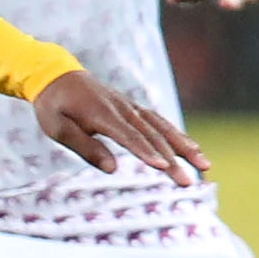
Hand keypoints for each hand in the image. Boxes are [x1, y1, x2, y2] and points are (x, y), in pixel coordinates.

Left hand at [33, 71, 208, 185]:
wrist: (56, 75)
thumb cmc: (53, 106)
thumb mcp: (57, 128)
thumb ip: (84, 147)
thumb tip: (112, 169)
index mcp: (102, 113)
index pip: (129, 136)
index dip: (147, 152)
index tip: (164, 167)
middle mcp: (122, 108)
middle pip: (152, 136)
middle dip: (173, 160)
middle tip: (189, 182)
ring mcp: (130, 106)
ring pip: (162, 127)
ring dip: (184, 146)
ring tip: (205, 164)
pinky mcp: (133, 108)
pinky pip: (159, 122)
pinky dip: (177, 135)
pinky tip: (192, 149)